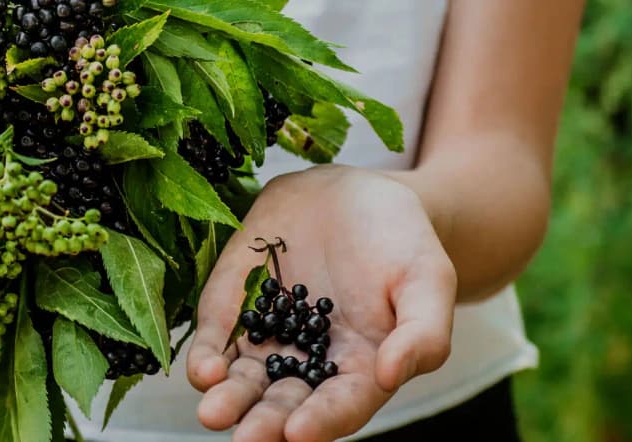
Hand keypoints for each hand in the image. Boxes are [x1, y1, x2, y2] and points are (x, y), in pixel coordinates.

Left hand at [186, 165, 456, 441]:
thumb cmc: (401, 241)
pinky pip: (217, 340)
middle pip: (283, 405)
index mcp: (360, 370)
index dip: (321, 421)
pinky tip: (203, 371)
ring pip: (243, 382)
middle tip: (247, 438)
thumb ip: (422, 333)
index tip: (299, 432)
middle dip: (264, 424)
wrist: (355, 194)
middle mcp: (308, 364)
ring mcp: (267, 338)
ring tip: (213, 413)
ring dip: (227, 400)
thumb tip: (390, 375)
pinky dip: (207, 358)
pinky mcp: (233, 308)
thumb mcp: (428, 279)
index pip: (340, 406)